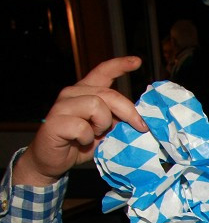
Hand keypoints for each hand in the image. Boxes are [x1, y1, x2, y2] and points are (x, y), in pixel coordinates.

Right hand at [14, 56, 147, 186]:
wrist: (53, 161)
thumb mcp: (106, 130)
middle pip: (108, 94)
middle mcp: (72, 93)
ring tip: (96, 135)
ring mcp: (61, 106)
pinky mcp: (54, 122)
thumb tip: (140, 119)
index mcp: (86, 92)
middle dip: (129, 112)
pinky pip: (82, 127)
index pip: (102, 71)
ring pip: (96, 106)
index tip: (137, 62)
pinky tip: (81, 142)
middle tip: (140, 127)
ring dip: (103, 125)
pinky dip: (88, 138)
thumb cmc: (81, 144)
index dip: (120, 65)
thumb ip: (118, 120)